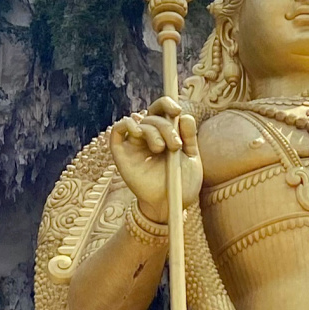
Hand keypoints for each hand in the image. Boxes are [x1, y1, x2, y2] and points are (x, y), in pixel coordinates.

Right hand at [110, 96, 201, 223]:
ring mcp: (134, 145)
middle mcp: (148, 137)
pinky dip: (126, 124)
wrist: (171, 206)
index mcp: (165, 134)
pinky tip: (138, 132)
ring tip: (162, 149)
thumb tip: (185, 116)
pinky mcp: (121, 154)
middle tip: (175, 145)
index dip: (167, 104)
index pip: (161, 110)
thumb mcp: (191, 158)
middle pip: (152, 116)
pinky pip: (117, 131)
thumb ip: (189, 137)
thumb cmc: (182, 184)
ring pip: (139, 122)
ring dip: (153, 131)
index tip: (177, 110)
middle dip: (166, 126)